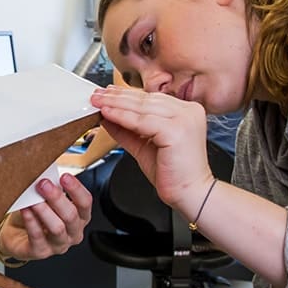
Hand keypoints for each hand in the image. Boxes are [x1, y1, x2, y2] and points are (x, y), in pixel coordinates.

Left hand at [0, 173, 91, 260]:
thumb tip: (48, 177)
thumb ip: (51, 190)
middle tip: (43, 184)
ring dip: (44, 211)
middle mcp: (72, 233)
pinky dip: (31, 221)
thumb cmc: (35, 215)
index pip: (85, 203)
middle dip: (57, 198)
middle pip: (71, 215)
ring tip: (33, 199)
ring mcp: (58, 245)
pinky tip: (25, 210)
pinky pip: (37, 236)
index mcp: (79, 217)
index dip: (76, 189)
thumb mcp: (46, 200)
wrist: (16, 234)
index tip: (65, 177)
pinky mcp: (41, 252)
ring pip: (57, 228)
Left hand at [90, 85, 213, 213]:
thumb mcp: (145, 146)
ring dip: (116, 104)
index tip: (107, 93)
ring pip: (142, 107)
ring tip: (98, 102)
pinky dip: (122, 116)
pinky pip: (142, 121)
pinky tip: (107, 114)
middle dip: (117, 96)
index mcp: (186, 112)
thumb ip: (128, 130)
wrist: (191, 194)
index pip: (151, 98)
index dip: (126, 94)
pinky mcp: (176, 130)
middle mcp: (189, 111)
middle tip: (97, 95)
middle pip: (145, 99)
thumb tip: (107, 117)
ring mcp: (184, 119)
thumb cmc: (174, 174)